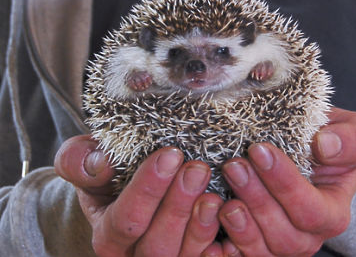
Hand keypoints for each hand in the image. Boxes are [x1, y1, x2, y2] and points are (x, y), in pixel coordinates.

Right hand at [54, 135, 222, 256]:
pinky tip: (231, 223)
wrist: (125, 187)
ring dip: (200, 228)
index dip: (148, 189)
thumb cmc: (108, 172)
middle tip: (197, 170)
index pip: (125, 220)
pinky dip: (221, 248)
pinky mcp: (189, 255)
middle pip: (156, 246)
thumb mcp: (84, 160)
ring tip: (214, 195)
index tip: (170, 154)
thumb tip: (98, 162)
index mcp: (107, 236)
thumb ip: (79, 160)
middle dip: (178, 207)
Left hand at [217, 107, 355, 255]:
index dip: (284, 184)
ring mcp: (281, 242)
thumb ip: (354, 138)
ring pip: (261, 250)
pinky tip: (210, 219)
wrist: (312, 151)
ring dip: (239, 223)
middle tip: (234, 166)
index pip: (311, 210)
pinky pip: (241, 255)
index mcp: (333, 212)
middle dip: (256, 200)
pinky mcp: (256, 242)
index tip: (259, 150)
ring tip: (222, 193)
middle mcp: (309, 235)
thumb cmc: (332, 140)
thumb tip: (325, 146)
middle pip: (284, 236)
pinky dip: (224, 244)